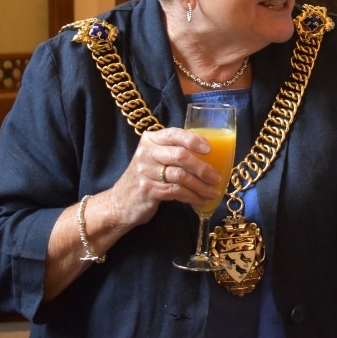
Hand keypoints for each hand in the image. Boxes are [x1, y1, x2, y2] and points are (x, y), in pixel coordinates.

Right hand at [105, 127, 226, 228]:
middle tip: (216, 177)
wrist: (119, 203)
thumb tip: (212, 154)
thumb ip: (175, 151)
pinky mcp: (147, 190)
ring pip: (181, 176)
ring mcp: (145, 172)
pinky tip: (200, 201)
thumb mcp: (156, 158)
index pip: (174, 134)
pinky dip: (192, 197)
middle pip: (181, 156)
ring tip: (213, 192)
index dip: (193, 140)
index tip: (209, 149)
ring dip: (201, 186)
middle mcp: (146, 153)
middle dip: (202, 168)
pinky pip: (176, 191)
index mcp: (151, 140)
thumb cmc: (146, 177)